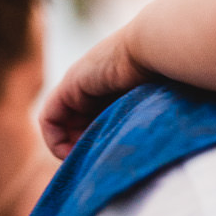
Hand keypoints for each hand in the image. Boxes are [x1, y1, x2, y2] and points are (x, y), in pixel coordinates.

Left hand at [41, 30, 150, 157]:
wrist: (155, 49)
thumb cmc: (167, 78)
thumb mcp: (151, 108)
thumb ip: (140, 125)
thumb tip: (144, 156)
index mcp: (114, 93)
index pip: (95, 126)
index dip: (96, 146)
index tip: (107, 162)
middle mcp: (94, 89)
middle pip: (76, 128)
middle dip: (83, 150)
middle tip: (95, 166)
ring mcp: (79, 86)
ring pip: (63, 125)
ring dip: (70, 147)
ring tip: (86, 160)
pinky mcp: (69, 86)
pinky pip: (49, 119)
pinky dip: (54, 139)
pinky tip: (70, 152)